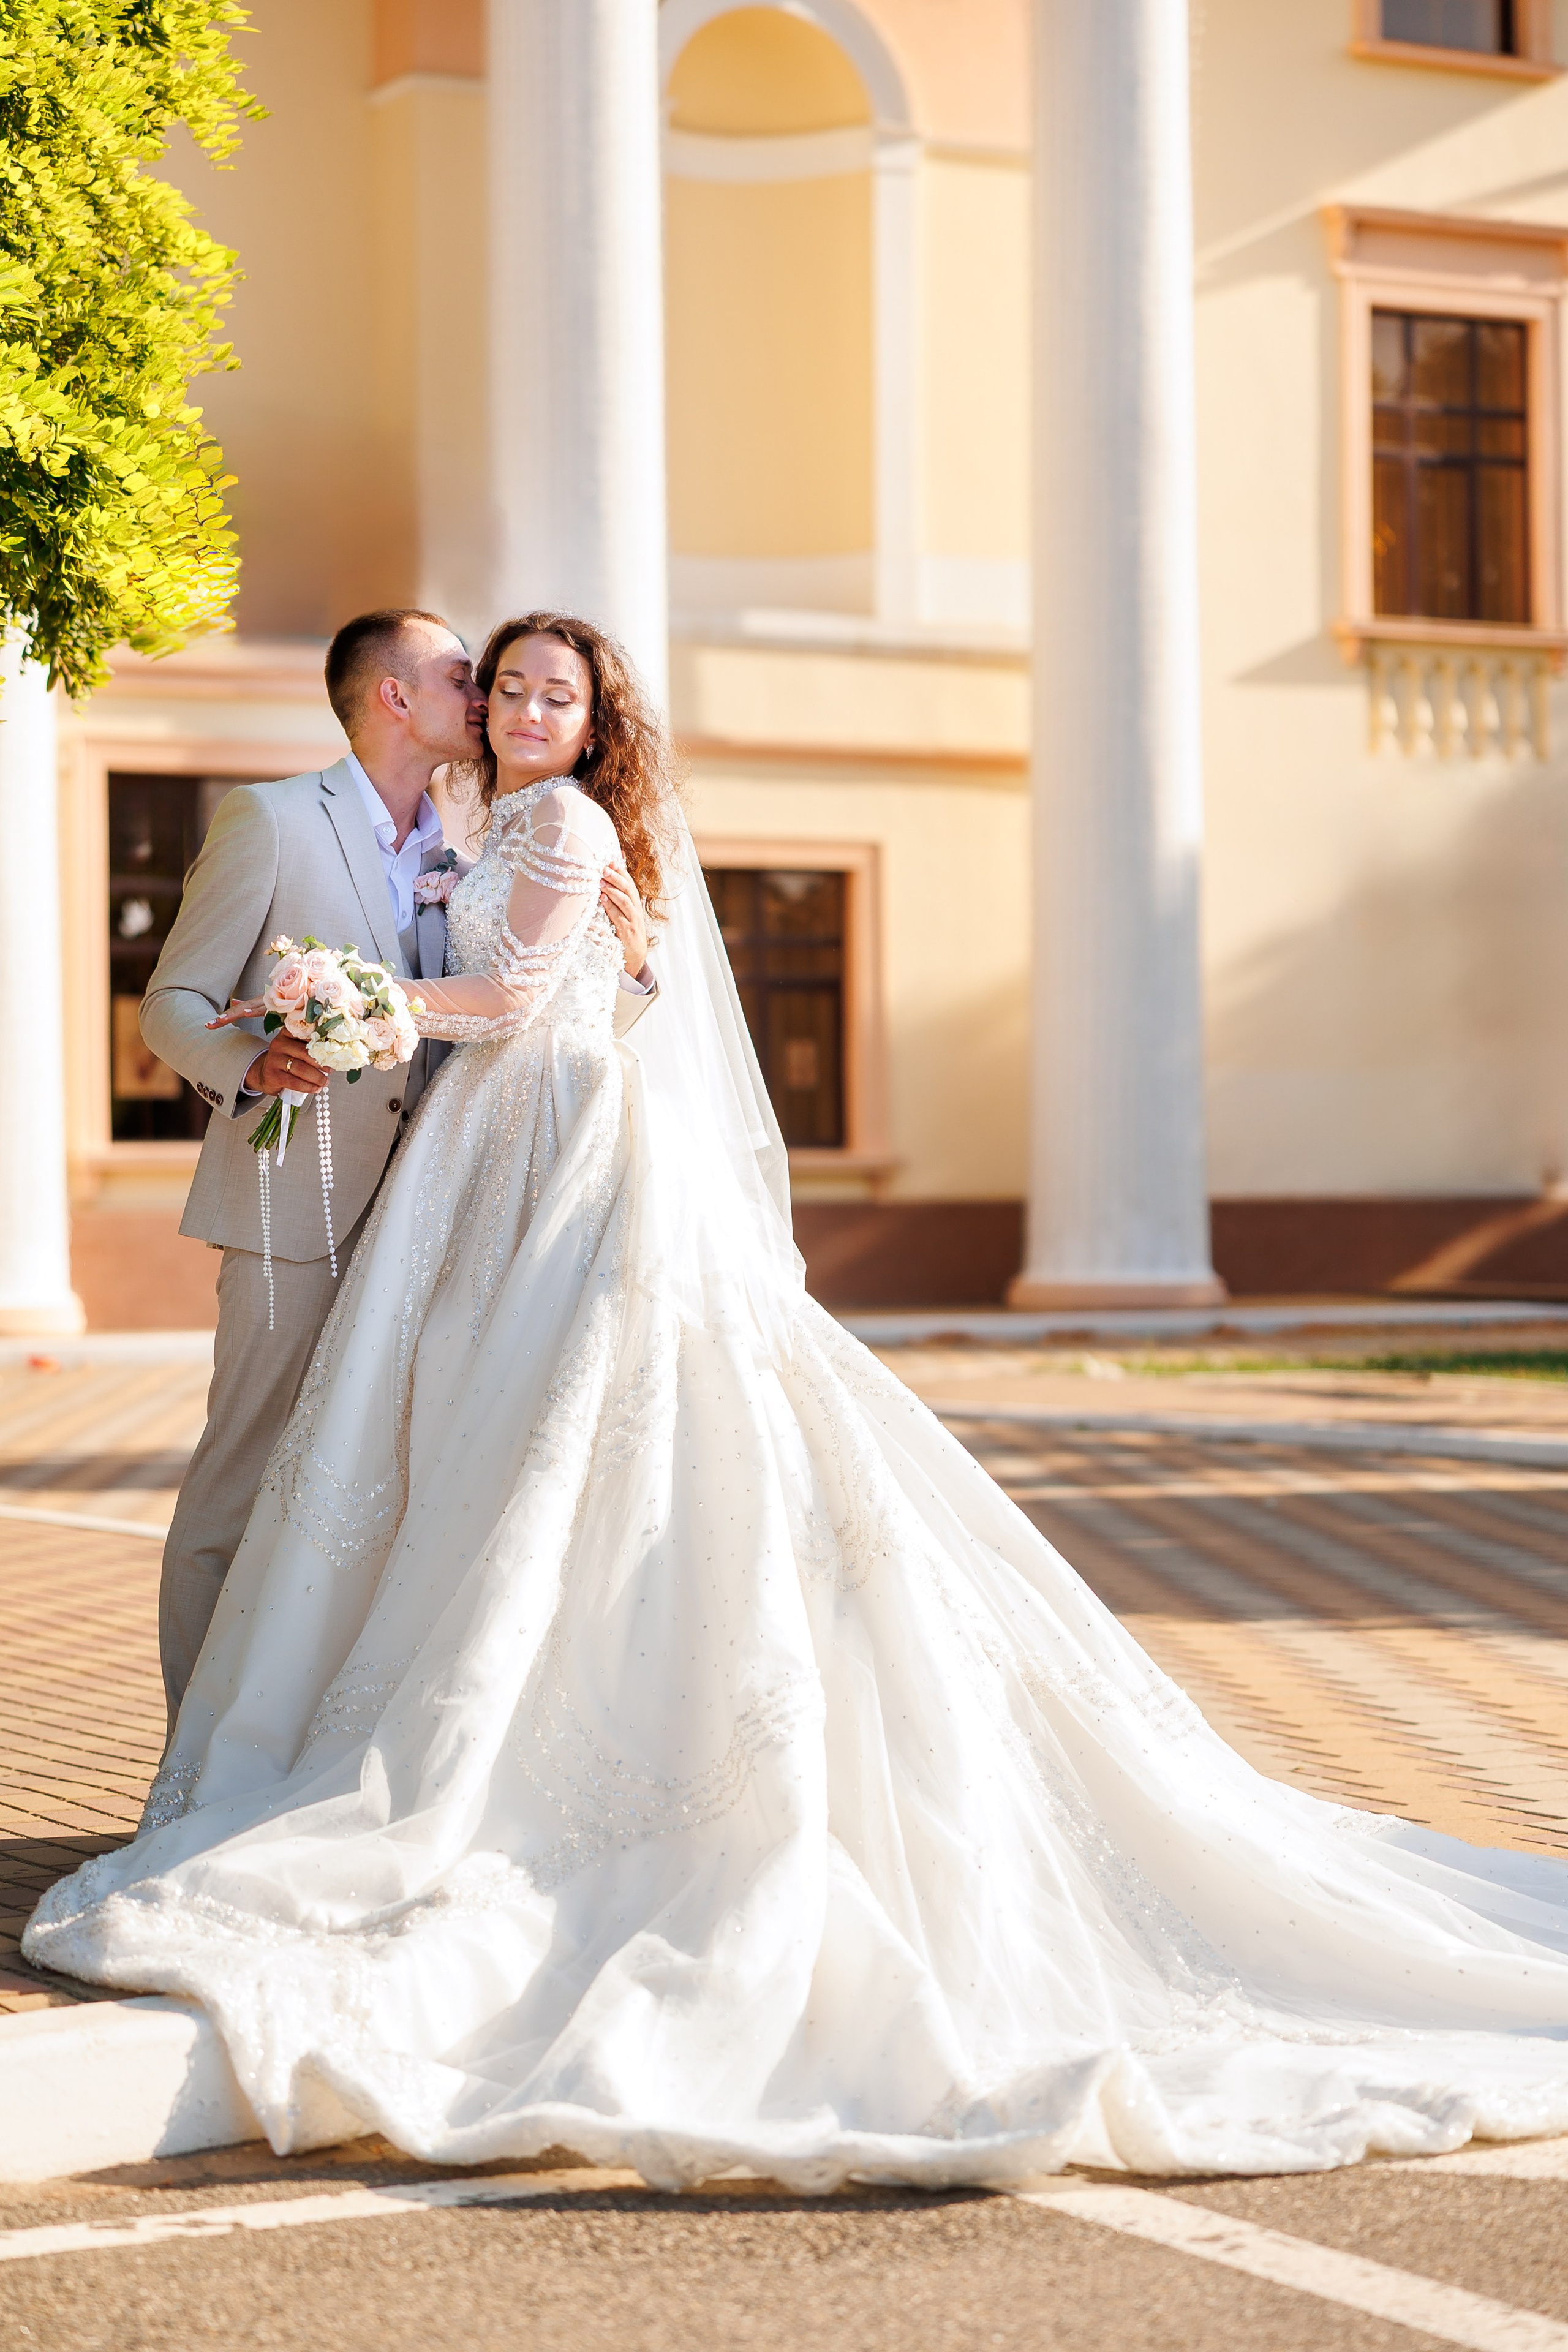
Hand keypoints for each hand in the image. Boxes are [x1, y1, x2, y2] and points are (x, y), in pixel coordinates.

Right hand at [240, 1031, 329, 1096]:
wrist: (266, 1074)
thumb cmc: (286, 1061)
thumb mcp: (295, 1049)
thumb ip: (310, 1046)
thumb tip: (332, 1055)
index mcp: (287, 1034)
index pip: (306, 1033)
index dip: (321, 1041)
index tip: (332, 1048)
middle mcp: (279, 1044)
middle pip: (306, 1053)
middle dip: (321, 1063)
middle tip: (330, 1070)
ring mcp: (274, 1059)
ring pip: (301, 1068)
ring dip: (317, 1077)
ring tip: (324, 1081)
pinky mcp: (272, 1075)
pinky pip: (294, 1082)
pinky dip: (308, 1087)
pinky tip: (315, 1088)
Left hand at [600, 865, 648, 979]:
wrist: (635, 957)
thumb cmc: (626, 933)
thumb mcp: (623, 915)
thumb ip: (617, 899)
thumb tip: (606, 881)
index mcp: (635, 905)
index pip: (630, 884)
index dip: (622, 872)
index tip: (612, 860)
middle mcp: (636, 911)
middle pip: (628, 890)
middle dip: (616, 878)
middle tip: (604, 868)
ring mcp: (633, 922)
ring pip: (625, 902)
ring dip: (613, 890)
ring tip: (601, 881)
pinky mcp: (627, 933)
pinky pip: (619, 917)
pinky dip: (610, 907)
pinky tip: (602, 899)